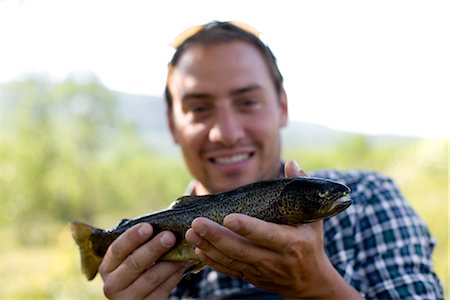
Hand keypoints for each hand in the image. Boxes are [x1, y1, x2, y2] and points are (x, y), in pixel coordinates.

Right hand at [99, 223, 188, 299]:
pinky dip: (175, 275)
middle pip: (134, 263)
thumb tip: (163, 225)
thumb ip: (140, 244)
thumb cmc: (138, 269)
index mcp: (107, 267)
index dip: (132, 237)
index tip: (148, 227)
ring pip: (151, 277)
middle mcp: (112, 285)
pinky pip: (163, 289)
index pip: (117, 249)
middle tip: (170, 236)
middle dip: (153, 248)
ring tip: (182, 251)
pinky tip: (183, 265)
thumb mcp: (132, 258)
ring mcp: (127, 299)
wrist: (140, 298)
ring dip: (170, 263)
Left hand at [185, 160, 360, 297]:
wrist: (310, 282)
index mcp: (291, 243)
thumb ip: (299, 189)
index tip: (228, 218)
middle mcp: (274, 259)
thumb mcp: (312, 218)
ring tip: (191, 233)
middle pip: (241, 249)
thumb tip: (291, 163)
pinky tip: (199, 249)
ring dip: (209, 247)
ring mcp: (261, 271)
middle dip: (216, 236)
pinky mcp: (251, 277)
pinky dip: (212, 261)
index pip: (266, 235)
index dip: (247, 228)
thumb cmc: (310, 243)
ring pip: (231, 260)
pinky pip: (229, 270)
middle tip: (197, 223)